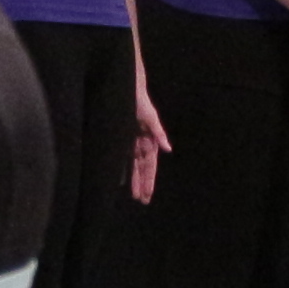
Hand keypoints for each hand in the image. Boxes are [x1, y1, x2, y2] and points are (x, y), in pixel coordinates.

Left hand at [128, 77, 169, 203]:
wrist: (126, 86)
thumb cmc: (139, 100)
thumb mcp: (150, 116)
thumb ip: (158, 133)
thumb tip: (169, 150)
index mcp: (150, 140)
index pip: (150, 165)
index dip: (149, 181)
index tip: (147, 195)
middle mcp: (142, 143)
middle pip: (142, 169)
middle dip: (142, 184)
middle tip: (141, 201)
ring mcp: (132, 141)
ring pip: (133, 165)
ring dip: (134, 179)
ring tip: (133, 195)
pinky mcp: (122, 137)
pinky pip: (123, 156)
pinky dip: (122, 167)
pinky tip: (119, 178)